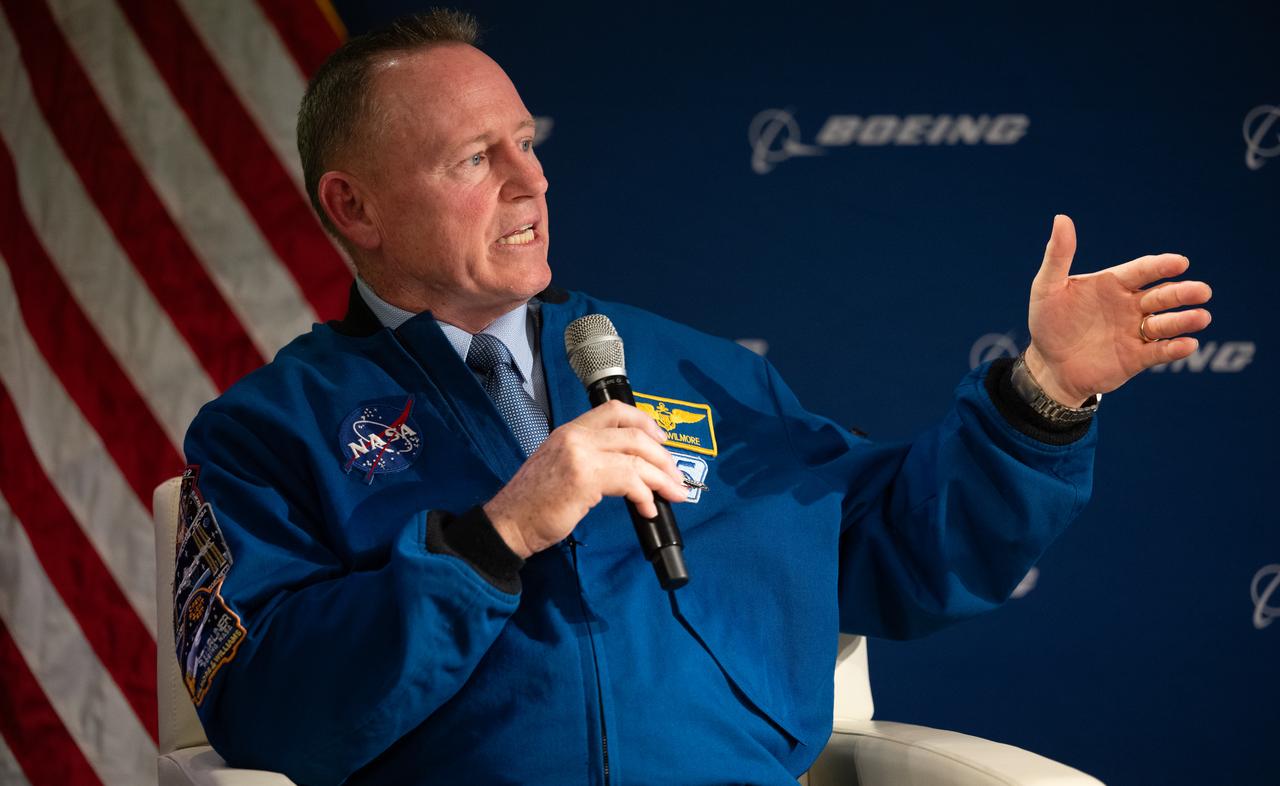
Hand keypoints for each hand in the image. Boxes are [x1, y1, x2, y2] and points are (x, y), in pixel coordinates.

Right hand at [483, 400, 687, 557]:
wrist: (508, 524)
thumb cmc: (532, 504)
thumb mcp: (560, 467)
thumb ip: (590, 458)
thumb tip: (630, 469)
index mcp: (570, 431)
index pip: (615, 410)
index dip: (645, 422)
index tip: (662, 440)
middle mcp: (575, 437)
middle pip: (634, 433)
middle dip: (662, 456)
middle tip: (675, 475)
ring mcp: (579, 455)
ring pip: (636, 456)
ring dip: (662, 478)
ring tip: (674, 494)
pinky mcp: (584, 478)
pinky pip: (630, 480)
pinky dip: (646, 495)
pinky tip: (647, 509)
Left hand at [1024, 215, 1213, 405]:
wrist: (1047, 365)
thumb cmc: (1048, 322)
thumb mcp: (1047, 288)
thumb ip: (1058, 256)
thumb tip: (1061, 218)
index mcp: (1114, 283)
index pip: (1143, 270)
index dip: (1162, 266)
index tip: (1180, 262)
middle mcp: (1130, 305)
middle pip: (1162, 295)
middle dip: (1183, 293)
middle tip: (1202, 291)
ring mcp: (1135, 331)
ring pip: (1166, 323)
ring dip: (1184, 320)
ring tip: (1202, 317)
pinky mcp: (1137, 358)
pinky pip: (1159, 352)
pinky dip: (1175, 349)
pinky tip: (1187, 344)